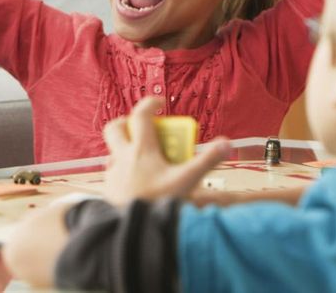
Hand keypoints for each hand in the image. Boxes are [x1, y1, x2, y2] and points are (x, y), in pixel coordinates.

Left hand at [102, 96, 230, 203]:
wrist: (133, 231)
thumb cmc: (158, 203)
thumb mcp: (187, 181)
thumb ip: (208, 161)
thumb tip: (227, 143)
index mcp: (141, 150)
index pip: (140, 115)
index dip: (149, 104)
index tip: (160, 103)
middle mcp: (122, 157)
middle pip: (115, 128)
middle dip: (126, 122)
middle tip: (143, 128)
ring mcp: (113, 173)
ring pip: (112, 151)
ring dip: (124, 148)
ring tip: (143, 158)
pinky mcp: (108, 189)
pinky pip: (113, 172)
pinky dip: (123, 170)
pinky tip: (136, 181)